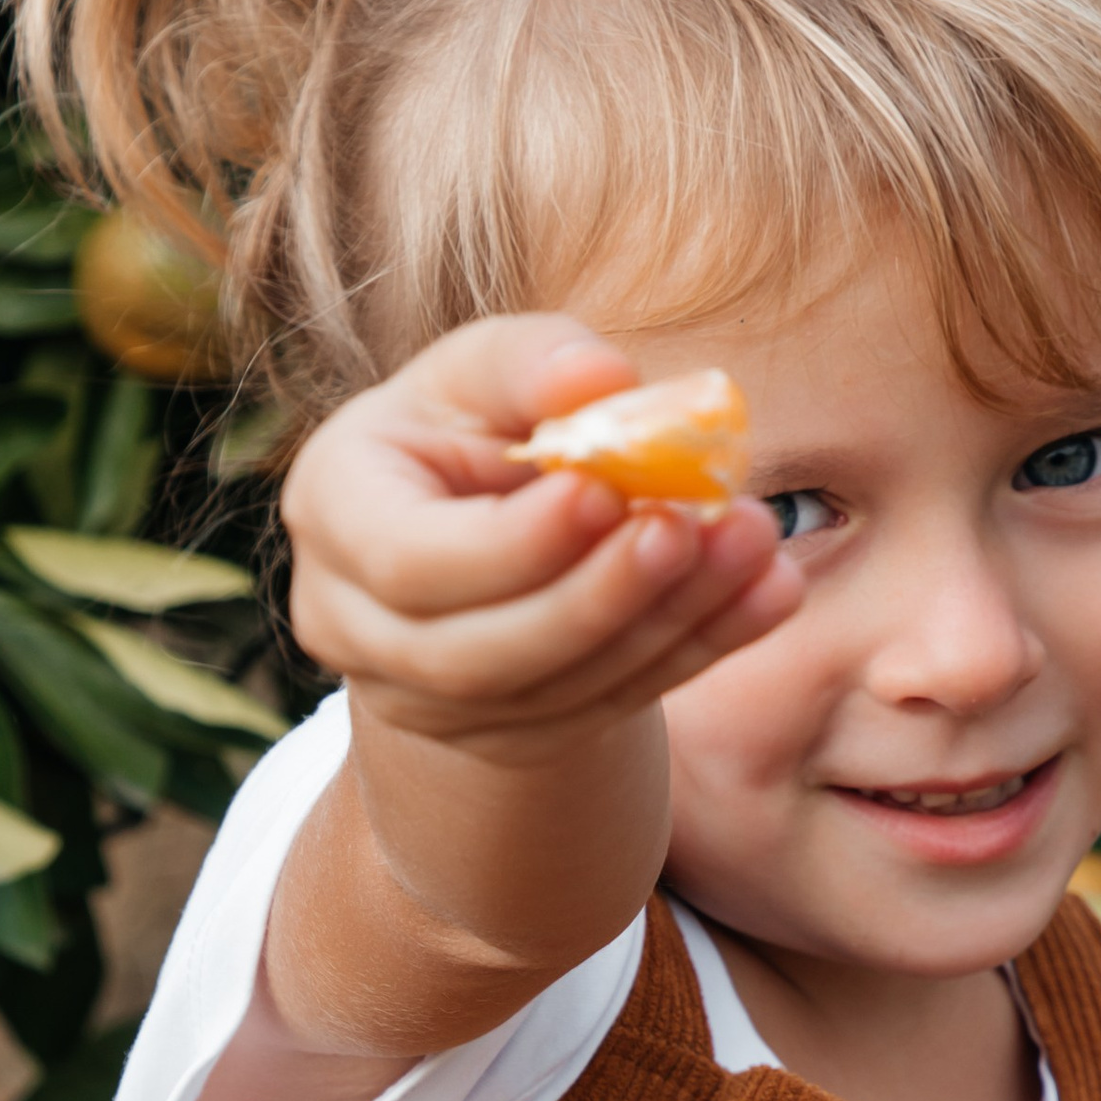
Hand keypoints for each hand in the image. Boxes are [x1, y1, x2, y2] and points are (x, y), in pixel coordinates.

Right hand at [281, 313, 797, 764]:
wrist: (481, 529)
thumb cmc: (476, 422)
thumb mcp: (486, 371)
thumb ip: (533, 363)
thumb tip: (601, 377)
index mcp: (333, 510)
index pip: (411, 562)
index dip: (512, 545)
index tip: (607, 493)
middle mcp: (353, 623)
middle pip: (474, 655)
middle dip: (597, 598)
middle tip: (693, 529)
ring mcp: (424, 700)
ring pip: (550, 694)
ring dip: (666, 625)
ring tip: (755, 545)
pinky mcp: (503, 737)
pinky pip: (605, 710)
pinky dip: (695, 652)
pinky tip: (767, 593)